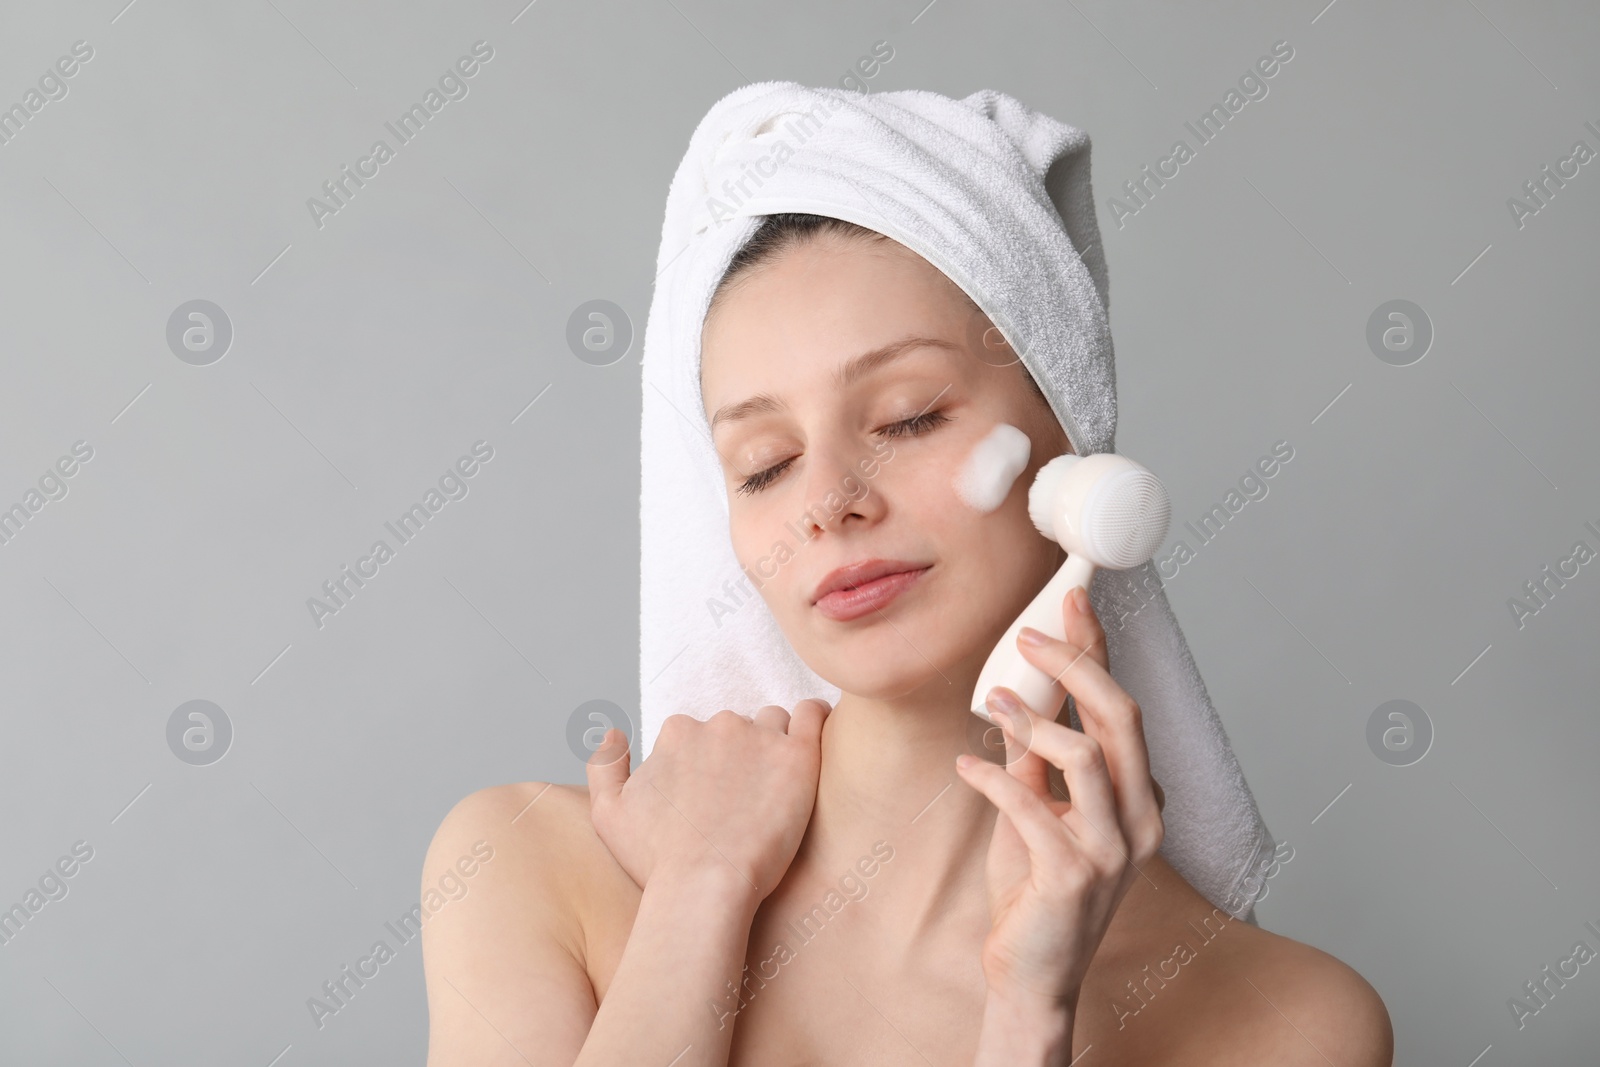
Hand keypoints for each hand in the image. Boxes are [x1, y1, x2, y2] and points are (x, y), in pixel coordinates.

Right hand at [586, 700, 830, 902]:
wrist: (704, 888)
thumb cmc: (657, 861)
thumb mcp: (608, 814)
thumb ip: (604, 765)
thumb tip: (613, 733)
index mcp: (677, 732)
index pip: (699, 733)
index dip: (707, 764)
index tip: (715, 795)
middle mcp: (718, 724)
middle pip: (737, 727)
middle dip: (740, 755)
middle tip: (745, 799)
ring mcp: (760, 737)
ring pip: (774, 723)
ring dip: (774, 744)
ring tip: (777, 785)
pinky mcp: (797, 756)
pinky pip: (812, 716)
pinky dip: (814, 717)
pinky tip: (815, 732)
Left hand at [955, 584, 1164, 1008]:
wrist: (1031, 975)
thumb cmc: (1034, 889)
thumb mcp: (1035, 810)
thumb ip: (1035, 760)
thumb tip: (1018, 699)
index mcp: (1137, 798)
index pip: (1122, 707)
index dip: (1098, 649)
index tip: (1072, 599)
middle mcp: (1138, 819)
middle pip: (1121, 718)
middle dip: (1075, 666)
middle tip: (1028, 637)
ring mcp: (1112, 850)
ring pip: (1086, 757)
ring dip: (1032, 721)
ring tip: (989, 703)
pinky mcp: (1073, 876)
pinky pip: (1032, 807)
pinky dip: (994, 778)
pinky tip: (966, 766)